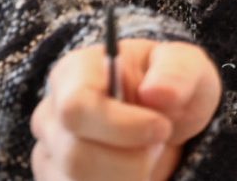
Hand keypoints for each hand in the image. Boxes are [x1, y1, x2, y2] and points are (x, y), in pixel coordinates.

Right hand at [30, 36, 220, 180]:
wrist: (168, 121)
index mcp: (75, 73)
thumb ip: (176, 72)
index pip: (76, 108)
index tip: (162, 129)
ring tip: (147, 155)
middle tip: (160, 142)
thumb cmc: (171, 87)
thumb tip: (156, 92)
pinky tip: (132, 171)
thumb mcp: (186, 66)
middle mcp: (51, 114)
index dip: (119, 126)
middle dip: (132, 159)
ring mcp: (49, 154)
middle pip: (76, 156)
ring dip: (129, 177)